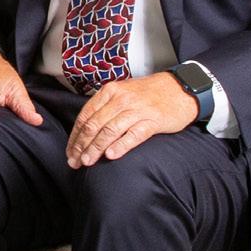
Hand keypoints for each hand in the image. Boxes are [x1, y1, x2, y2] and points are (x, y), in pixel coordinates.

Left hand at [65, 71, 195, 167]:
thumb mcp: (123, 92)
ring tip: (87, 162)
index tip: (70, 151)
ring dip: (96, 148)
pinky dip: (121, 146)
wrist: (181, 89)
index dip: (75, 136)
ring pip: (109, 131)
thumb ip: (106, 107)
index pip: (85, 116)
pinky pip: (133, 135)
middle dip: (81, 146)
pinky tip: (111, 155)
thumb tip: (86, 129)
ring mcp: (137, 110)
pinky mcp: (152, 120)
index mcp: (110, 91)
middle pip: (94, 125)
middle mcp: (121, 99)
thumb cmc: (150, 94)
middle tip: (74, 161)